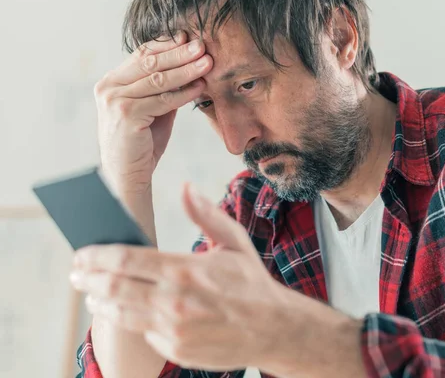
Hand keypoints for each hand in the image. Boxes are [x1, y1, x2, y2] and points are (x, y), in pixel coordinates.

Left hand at [70, 183, 289, 370]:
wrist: (273, 329)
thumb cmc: (251, 282)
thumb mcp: (234, 242)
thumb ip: (206, 214)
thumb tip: (185, 188)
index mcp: (185, 270)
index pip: (124, 260)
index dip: (95, 256)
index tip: (81, 253)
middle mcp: (174, 302)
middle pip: (113, 288)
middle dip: (86, 278)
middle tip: (76, 273)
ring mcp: (173, 330)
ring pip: (120, 314)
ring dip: (99, 301)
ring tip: (92, 293)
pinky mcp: (175, 350)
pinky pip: (142, 333)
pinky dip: (128, 319)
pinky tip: (124, 310)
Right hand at [95, 33, 212, 193]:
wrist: (127, 174)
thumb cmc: (142, 142)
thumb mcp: (152, 108)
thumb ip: (164, 88)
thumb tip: (189, 64)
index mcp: (111, 81)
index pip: (141, 54)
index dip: (166, 44)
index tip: (188, 38)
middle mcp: (109, 87)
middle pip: (150, 62)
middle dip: (179, 52)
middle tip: (202, 45)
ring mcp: (116, 100)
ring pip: (158, 79)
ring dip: (186, 70)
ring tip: (207, 62)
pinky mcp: (127, 115)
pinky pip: (162, 100)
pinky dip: (184, 93)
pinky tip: (200, 87)